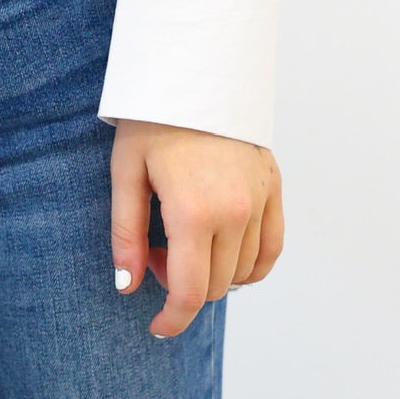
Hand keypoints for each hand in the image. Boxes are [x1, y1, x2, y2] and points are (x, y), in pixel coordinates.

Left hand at [110, 118, 283, 338]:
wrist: (194, 71)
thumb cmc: (152, 119)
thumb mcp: (126, 173)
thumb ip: (126, 234)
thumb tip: (126, 287)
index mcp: (194, 212)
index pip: (190, 292)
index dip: (173, 319)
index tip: (157, 328)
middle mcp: (235, 212)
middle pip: (215, 285)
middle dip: (182, 286)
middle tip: (155, 253)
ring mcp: (260, 200)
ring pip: (244, 272)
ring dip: (212, 272)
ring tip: (183, 238)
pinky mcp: (273, 187)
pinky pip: (271, 248)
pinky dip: (250, 264)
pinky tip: (223, 251)